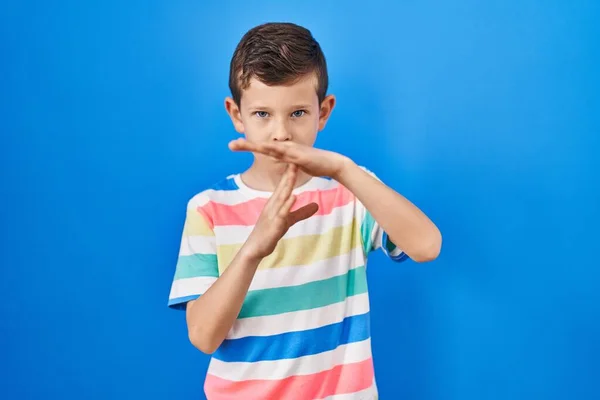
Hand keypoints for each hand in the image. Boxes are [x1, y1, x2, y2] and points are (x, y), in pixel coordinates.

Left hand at [229, 139, 350, 178]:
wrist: (332, 163)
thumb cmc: (314, 164)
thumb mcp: (294, 164)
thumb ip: (283, 160)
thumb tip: (272, 157)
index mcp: (283, 150)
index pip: (263, 148)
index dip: (249, 146)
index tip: (234, 145)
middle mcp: (286, 147)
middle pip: (263, 145)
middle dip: (247, 145)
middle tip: (231, 144)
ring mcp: (293, 151)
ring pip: (272, 148)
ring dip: (257, 146)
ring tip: (243, 145)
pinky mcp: (301, 157)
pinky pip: (287, 156)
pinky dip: (277, 153)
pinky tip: (267, 151)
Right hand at [242, 164, 318, 259]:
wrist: (255, 248)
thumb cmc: (270, 233)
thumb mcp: (289, 221)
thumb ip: (302, 212)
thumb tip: (316, 205)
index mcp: (275, 203)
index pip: (283, 185)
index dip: (290, 173)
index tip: (297, 160)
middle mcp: (272, 206)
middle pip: (282, 187)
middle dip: (289, 173)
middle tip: (295, 158)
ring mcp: (272, 214)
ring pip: (281, 197)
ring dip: (287, 184)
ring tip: (294, 172)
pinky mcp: (274, 224)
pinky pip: (282, 213)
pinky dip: (287, 204)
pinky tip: (294, 197)